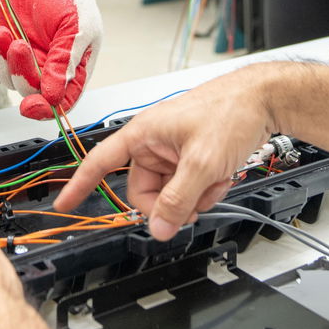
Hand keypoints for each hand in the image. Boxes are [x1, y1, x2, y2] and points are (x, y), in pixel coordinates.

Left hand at [0, 0, 100, 118]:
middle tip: (18, 44)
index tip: (30, 105)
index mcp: (75, 69)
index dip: (46, 109)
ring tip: (4, 33)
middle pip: (32, 93)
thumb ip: (66, 61)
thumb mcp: (77, 26)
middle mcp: (50, 70)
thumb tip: (54, 96)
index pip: (62, 102)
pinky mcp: (5, 49)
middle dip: (21, 72)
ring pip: (9, 81)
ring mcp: (27, 61)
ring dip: (2, 61)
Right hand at [54, 64, 279, 239]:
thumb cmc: (230, 111)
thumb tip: (159, 228)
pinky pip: (188, 187)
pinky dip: (205, 188)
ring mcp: (173, 150)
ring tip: (215, 180)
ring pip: (170, 193)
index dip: (80, 184)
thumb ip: (178, 199)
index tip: (64, 204)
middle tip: (194, 203)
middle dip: (171, 204)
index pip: (100, 162)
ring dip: (194, 196)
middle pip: (144, 192)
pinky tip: (222, 176)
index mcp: (143, 134)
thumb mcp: (202, 163)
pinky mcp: (191, 156)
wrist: (264, 100)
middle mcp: (154, 142)